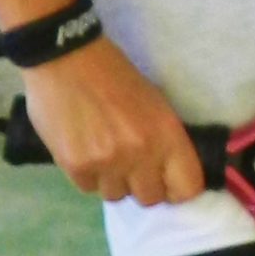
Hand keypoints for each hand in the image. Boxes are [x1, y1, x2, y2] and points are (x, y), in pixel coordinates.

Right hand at [21, 36, 207, 205]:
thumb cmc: (115, 75)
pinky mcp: (76, 166)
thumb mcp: (154, 102)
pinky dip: (88, 175)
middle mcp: (142, 153)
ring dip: (112, 180)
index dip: (177, 190)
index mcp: (167, 134)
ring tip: (103, 154)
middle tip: (131, 166)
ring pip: (117, 196)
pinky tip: (83, 150)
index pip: (187, 188)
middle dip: (142, 185)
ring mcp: (108, 162)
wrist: (67, 57)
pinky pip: (89, 188)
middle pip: (150, 198)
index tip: (167, 183)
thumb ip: (163, 141)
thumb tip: (166, 174)